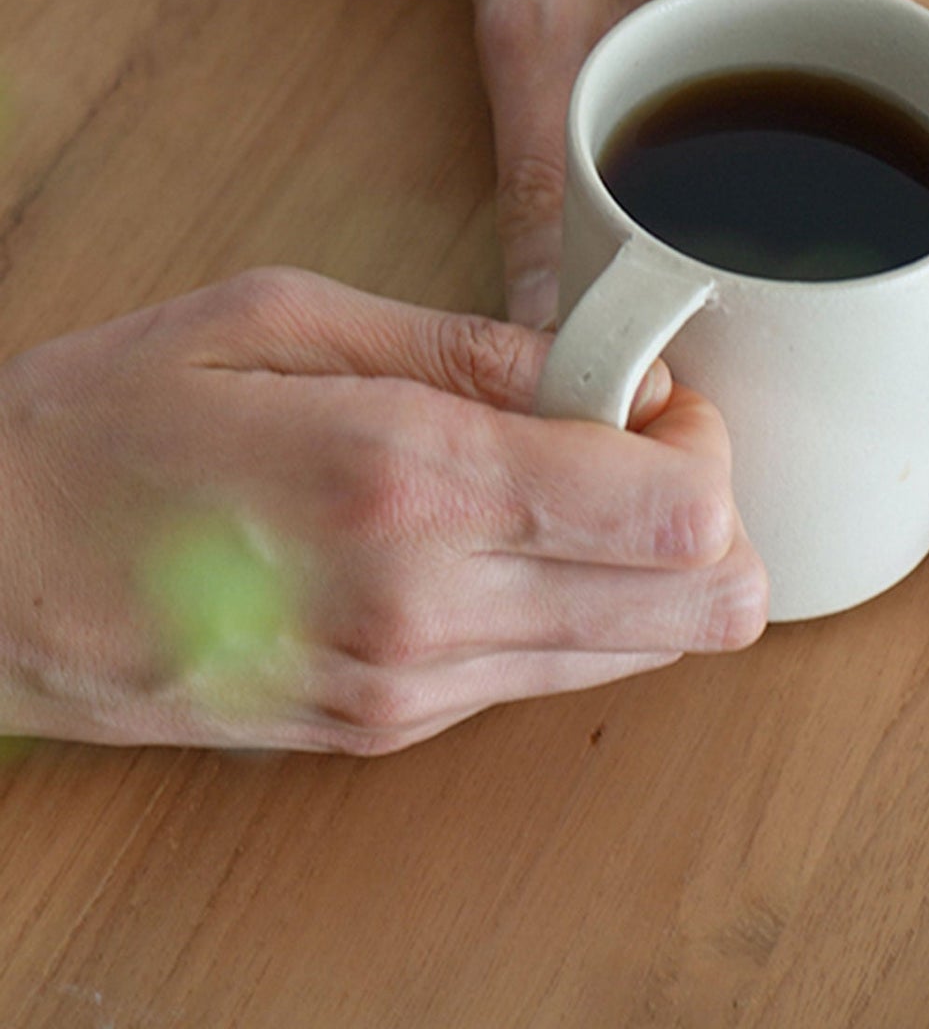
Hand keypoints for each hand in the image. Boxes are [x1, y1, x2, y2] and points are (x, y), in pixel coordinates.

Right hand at [0, 269, 765, 752]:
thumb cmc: (104, 426)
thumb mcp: (275, 318)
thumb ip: (464, 345)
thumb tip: (605, 370)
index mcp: (407, 480)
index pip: (677, 512)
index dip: (704, 443)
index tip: (648, 390)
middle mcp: (428, 607)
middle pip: (699, 604)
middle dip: (706, 512)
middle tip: (627, 437)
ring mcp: (410, 689)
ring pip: (643, 649)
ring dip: (640, 560)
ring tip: (546, 479)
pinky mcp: (387, 729)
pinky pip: (549, 672)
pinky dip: (569, 602)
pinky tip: (490, 535)